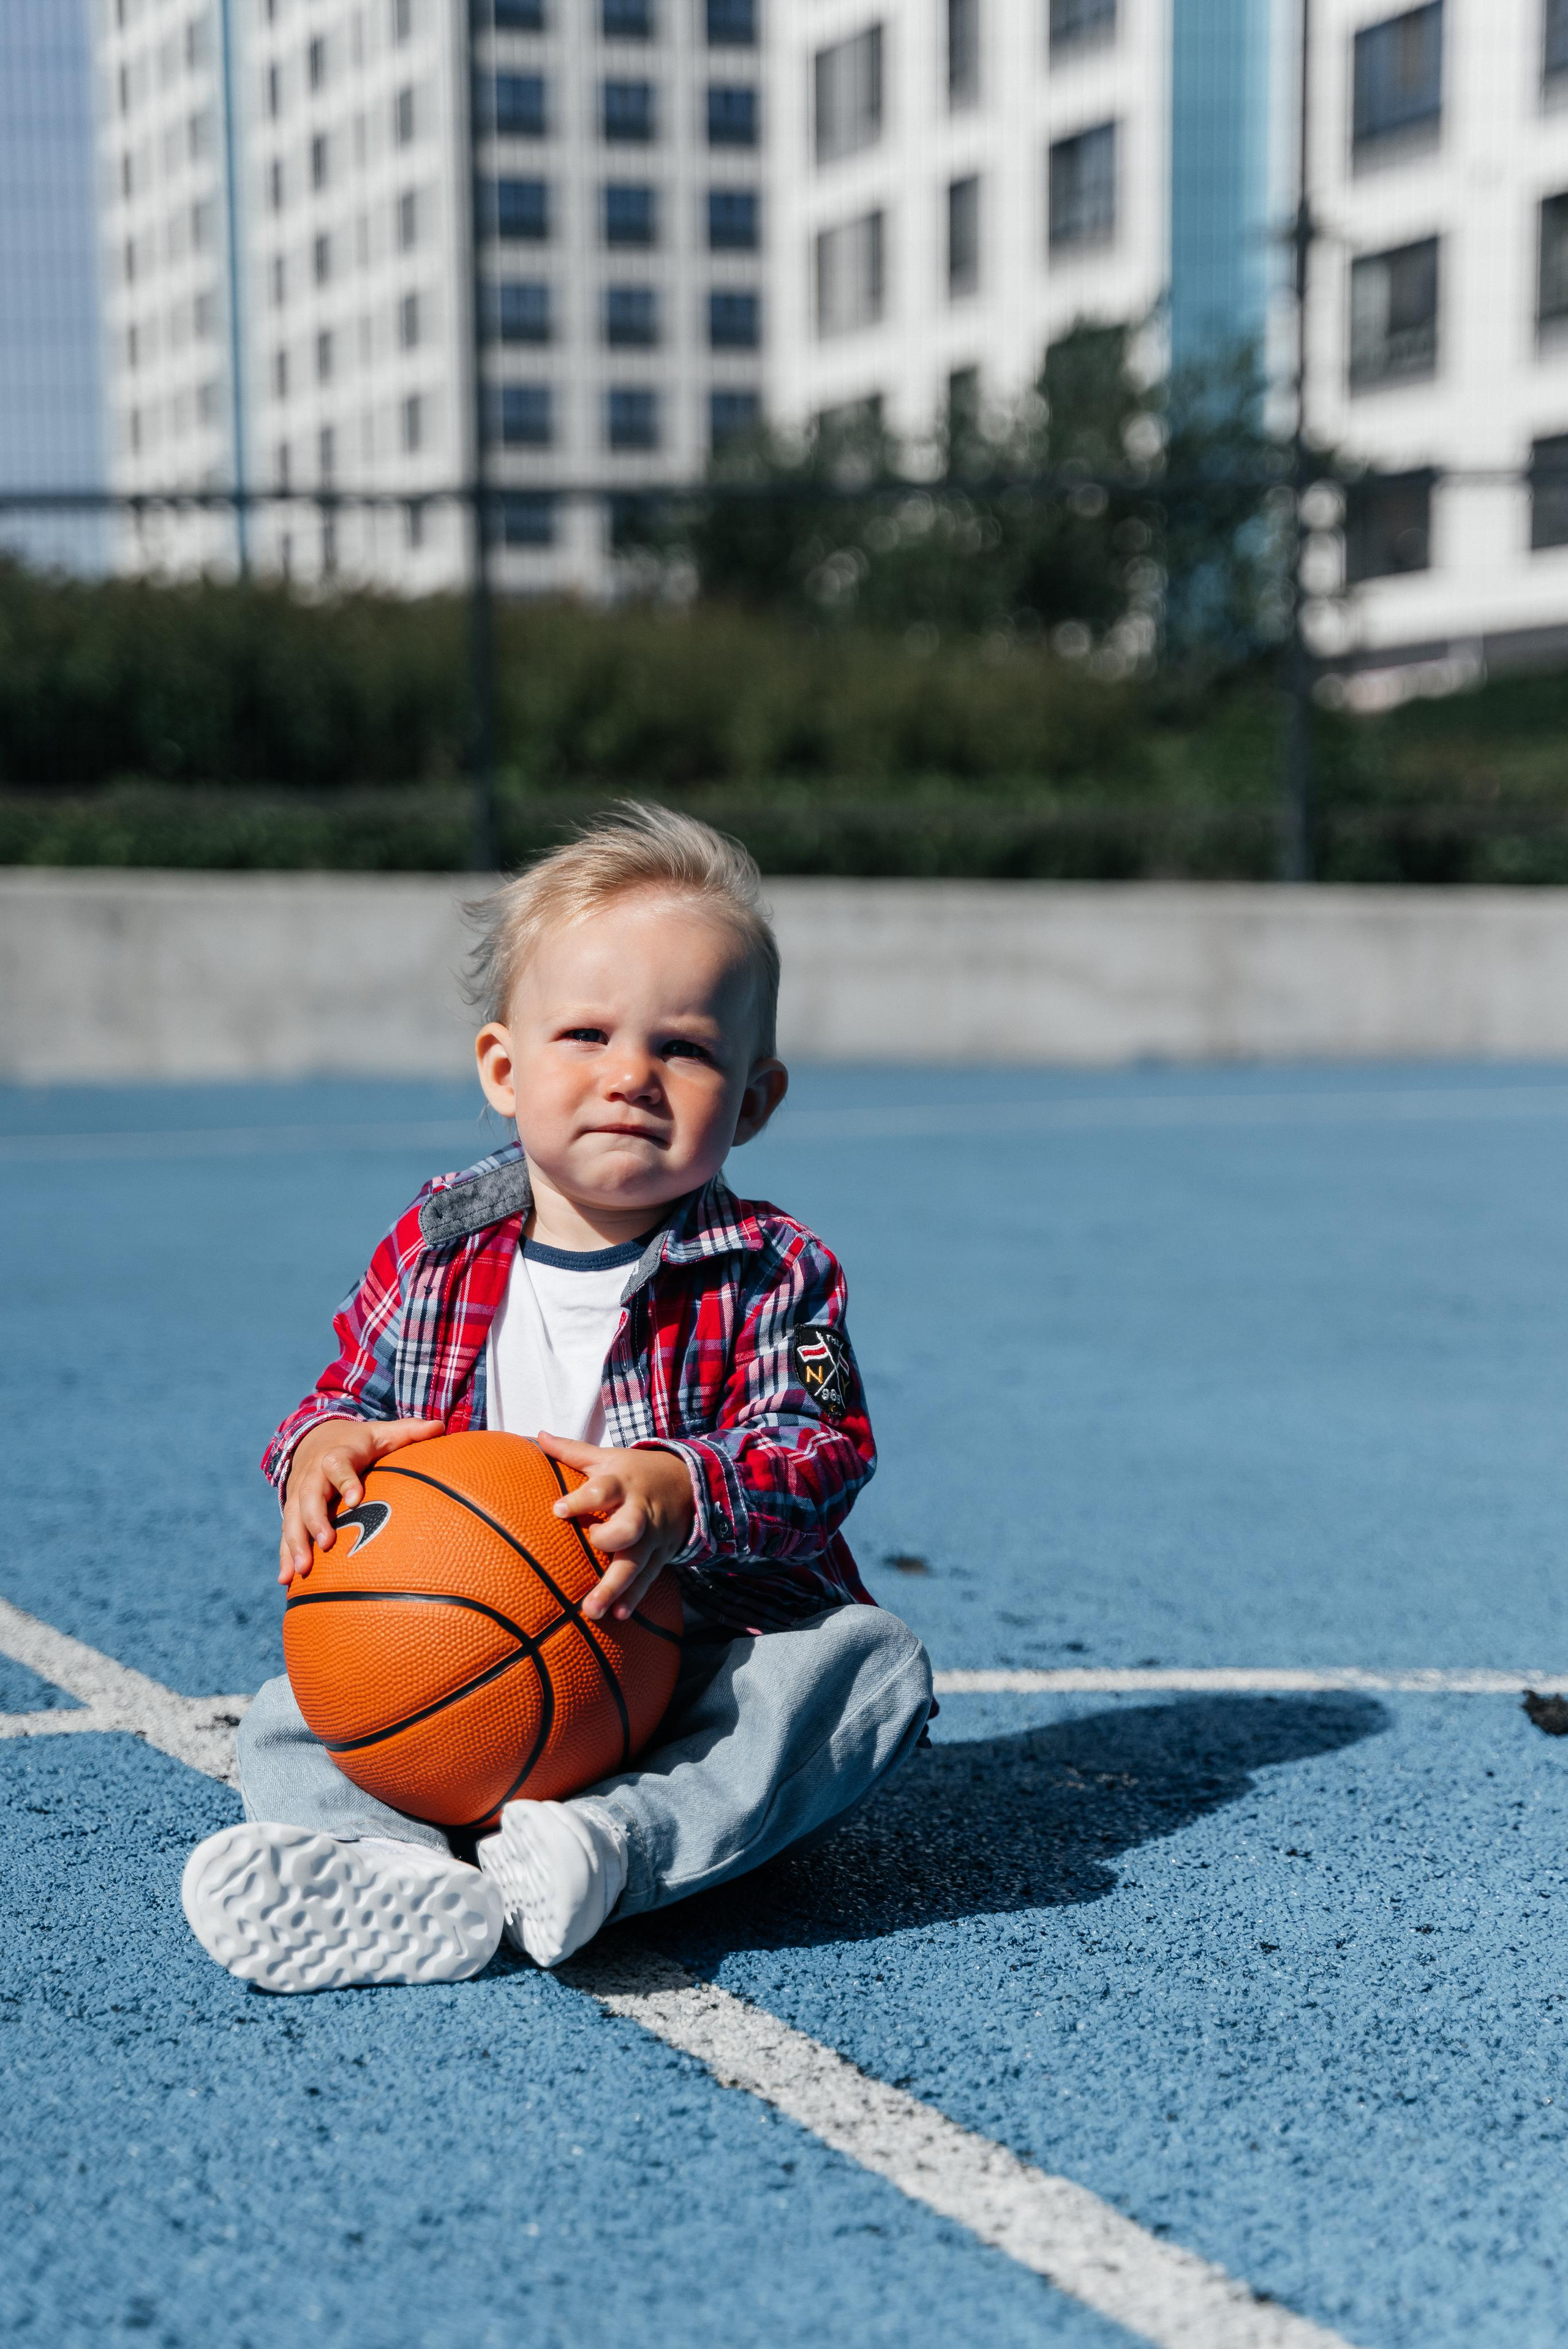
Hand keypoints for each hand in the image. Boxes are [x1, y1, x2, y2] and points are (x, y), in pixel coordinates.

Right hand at [278, 1416, 444, 1584]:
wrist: (315, 1436)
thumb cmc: (358, 1442)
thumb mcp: (382, 1433)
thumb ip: (410, 1432)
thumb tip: (440, 1425)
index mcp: (338, 1455)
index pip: (338, 1465)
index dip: (345, 1480)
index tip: (356, 1499)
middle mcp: (313, 1475)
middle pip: (309, 1496)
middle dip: (315, 1520)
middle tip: (326, 1544)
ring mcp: (299, 1493)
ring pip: (292, 1518)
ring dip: (295, 1544)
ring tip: (301, 1571)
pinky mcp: (292, 1509)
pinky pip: (286, 1533)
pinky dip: (284, 1555)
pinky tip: (287, 1579)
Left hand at [537, 1432, 694, 1622]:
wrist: (689, 1484)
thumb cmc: (634, 1471)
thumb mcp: (607, 1456)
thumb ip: (571, 1450)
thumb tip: (538, 1434)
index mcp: (622, 1483)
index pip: (602, 1490)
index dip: (582, 1499)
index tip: (558, 1509)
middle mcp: (638, 1512)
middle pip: (628, 1528)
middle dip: (609, 1540)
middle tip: (591, 1547)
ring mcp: (651, 1538)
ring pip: (636, 1563)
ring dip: (615, 1587)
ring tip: (592, 1610)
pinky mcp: (659, 1556)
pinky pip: (647, 1579)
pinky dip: (634, 1598)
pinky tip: (618, 1615)